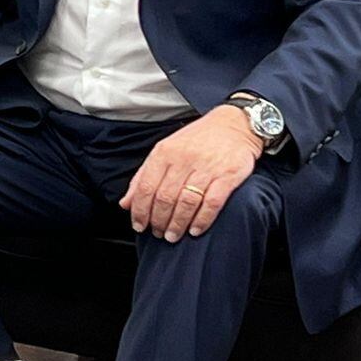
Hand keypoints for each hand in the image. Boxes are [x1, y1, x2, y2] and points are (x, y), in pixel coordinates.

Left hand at [119, 106, 262, 241]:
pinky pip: (212, 203)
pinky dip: (202, 220)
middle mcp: (184, 160)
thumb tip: (126, 203)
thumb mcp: (165, 151)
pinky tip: (195, 230)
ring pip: (186, 202)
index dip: (140, 210)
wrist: (234, 125)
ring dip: (177, 224)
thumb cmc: (197, 140)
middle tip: (158, 233)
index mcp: (164, 153)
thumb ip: (143, 176)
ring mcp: (206, 168)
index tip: (139, 225)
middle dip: (158, 221)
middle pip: (165, 197)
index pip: (145, 187)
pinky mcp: (227, 176)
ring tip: (173, 235)